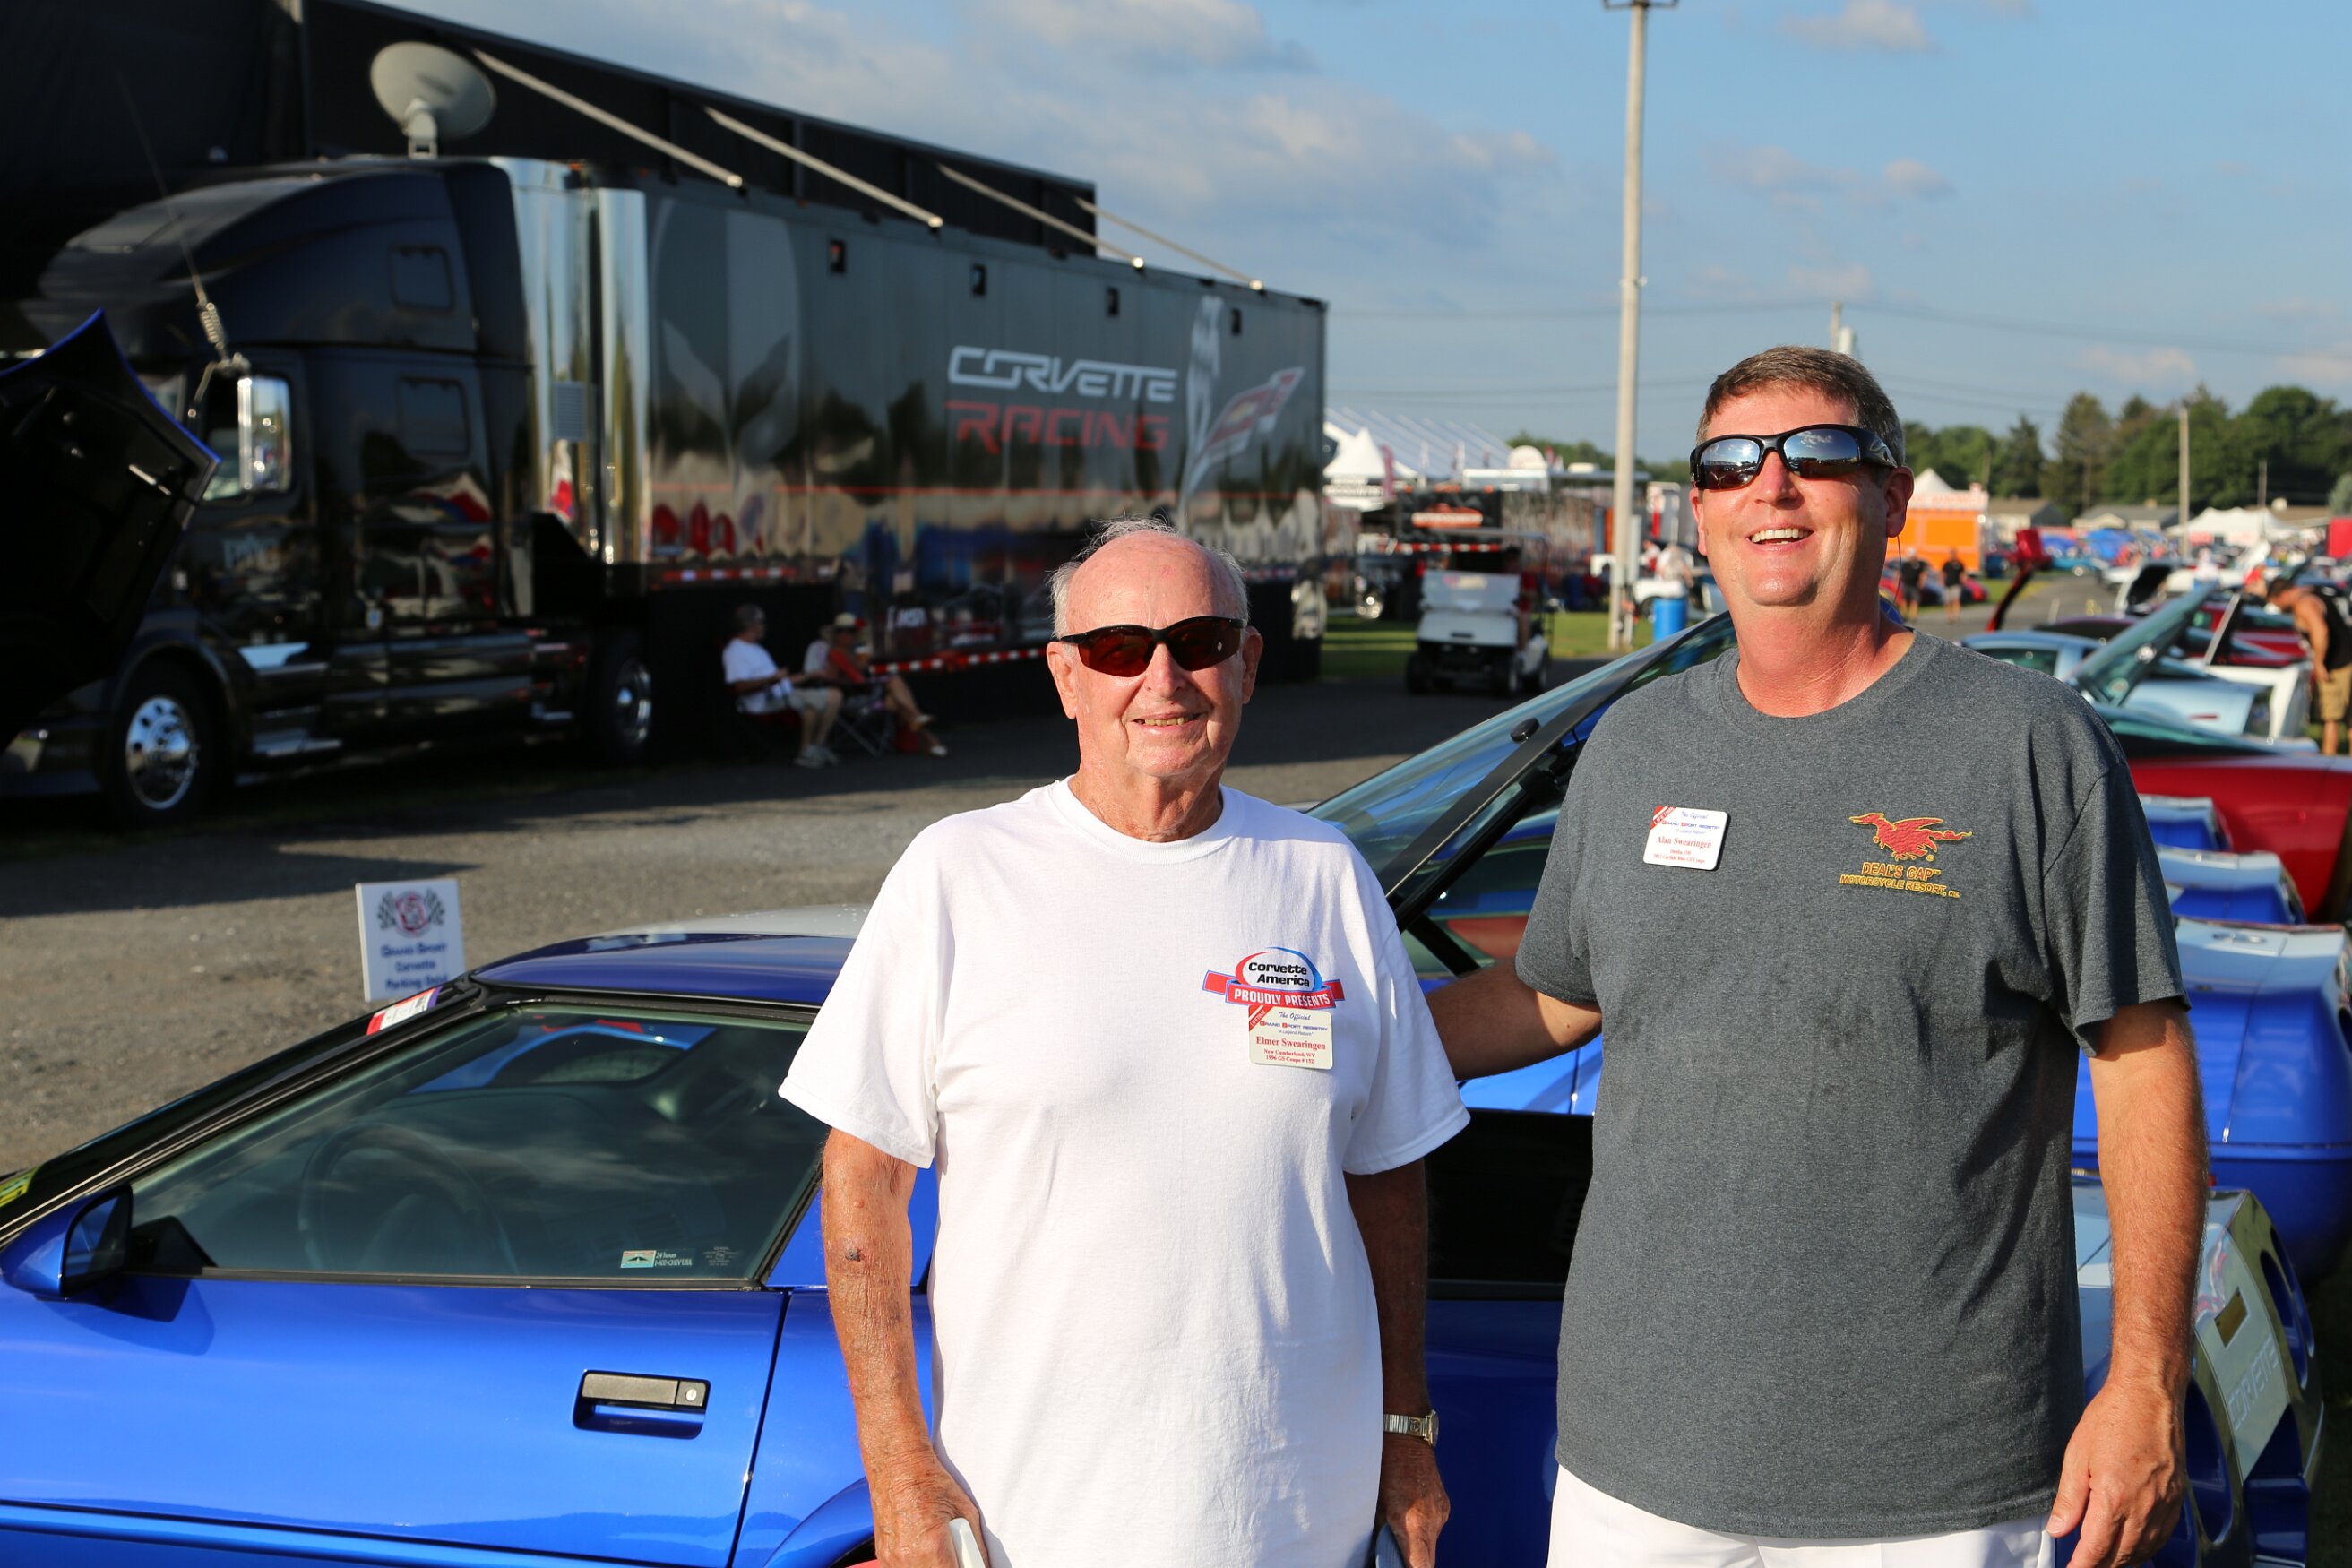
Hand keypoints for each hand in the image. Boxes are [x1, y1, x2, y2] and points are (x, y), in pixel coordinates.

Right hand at [872, 1453, 985, 1566]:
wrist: (896, 1466)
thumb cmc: (929, 1482)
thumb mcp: (965, 1511)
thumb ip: (975, 1546)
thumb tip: (982, 1565)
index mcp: (931, 1547)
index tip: (967, 1563)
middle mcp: (908, 1558)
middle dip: (948, 1566)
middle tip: (955, 1556)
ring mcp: (892, 1560)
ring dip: (933, 1566)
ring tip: (939, 1550)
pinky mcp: (884, 1557)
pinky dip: (917, 1564)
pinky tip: (923, 1550)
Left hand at [1378, 1432, 1448, 1567]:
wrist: (1406, 1439)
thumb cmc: (1385, 1469)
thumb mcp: (1378, 1504)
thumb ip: (1384, 1530)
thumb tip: (1383, 1548)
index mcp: (1413, 1524)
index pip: (1421, 1566)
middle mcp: (1432, 1522)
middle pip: (1429, 1560)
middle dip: (1417, 1565)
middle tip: (1402, 1561)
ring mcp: (1441, 1514)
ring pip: (1432, 1544)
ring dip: (1421, 1547)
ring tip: (1405, 1537)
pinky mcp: (1445, 1506)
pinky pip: (1436, 1527)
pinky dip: (1425, 1530)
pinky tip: (1413, 1518)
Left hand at [2045, 1378, 2183, 1565]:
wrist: (2150, 1396)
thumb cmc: (2113, 1418)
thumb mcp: (2077, 1456)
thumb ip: (2069, 1500)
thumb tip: (2058, 1530)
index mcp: (2115, 1499)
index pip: (2097, 1549)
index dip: (2082, 1566)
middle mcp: (2144, 1508)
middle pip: (2122, 1555)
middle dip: (2102, 1566)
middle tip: (2085, 1567)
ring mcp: (2165, 1505)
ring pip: (2144, 1549)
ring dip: (2124, 1561)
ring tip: (2105, 1563)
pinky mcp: (2177, 1498)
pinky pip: (2163, 1535)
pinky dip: (2147, 1547)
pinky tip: (2135, 1548)